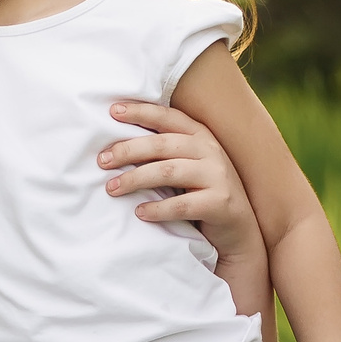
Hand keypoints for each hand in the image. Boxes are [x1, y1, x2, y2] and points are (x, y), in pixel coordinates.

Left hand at [101, 99, 260, 260]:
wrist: (239, 230)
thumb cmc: (204, 194)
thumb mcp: (189, 166)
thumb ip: (166, 151)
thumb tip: (117, 145)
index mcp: (201, 136)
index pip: (167, 118)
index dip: (141, 112)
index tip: (113, 111)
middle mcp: (211, 151)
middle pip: (162, 144)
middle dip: (128, 150)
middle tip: (102, 160)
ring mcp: (218, 176)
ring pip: (169, 171)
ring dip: (135, 179)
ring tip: (112, 188)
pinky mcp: (220, 203)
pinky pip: (182, 205)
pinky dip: (158, 209)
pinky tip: (140, 212)